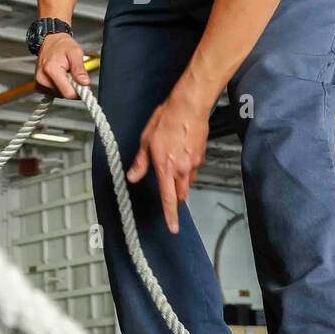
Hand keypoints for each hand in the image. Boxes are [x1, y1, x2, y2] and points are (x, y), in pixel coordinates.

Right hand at [34, 31, 89, 98]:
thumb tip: (84, 82)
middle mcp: (42, 78)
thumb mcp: (75, 52)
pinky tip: (59, 76)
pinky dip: (58, 86)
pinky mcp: (39, 85)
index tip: (81, 84)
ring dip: (65, 86)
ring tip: (64, 73)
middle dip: (71, 86)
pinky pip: (53, 92)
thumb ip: (80, 69)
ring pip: (59, 94)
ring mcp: (39, 83)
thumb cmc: (61, 45)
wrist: (49, 41)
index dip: (78, 90)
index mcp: (51, 70)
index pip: (68, 93)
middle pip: (64, 94)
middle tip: (71, 73)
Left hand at [126, 88, 209, 233]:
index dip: (171, 215)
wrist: (189, 105)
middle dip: (176, 199)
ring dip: (180, 182)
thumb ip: (141, 162)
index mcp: (166, 167)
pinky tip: (180, 154)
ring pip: (188, 181)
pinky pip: (193, 169)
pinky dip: (186, 168)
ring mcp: (194, 162)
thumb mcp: (146, 140)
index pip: (168, 198)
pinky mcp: (201, 155)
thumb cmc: (167, 119)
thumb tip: (133, 176)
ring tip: (172, 166)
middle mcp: (182, 168)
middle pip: (181, 194)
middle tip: (170, 197)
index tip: (173, 228)